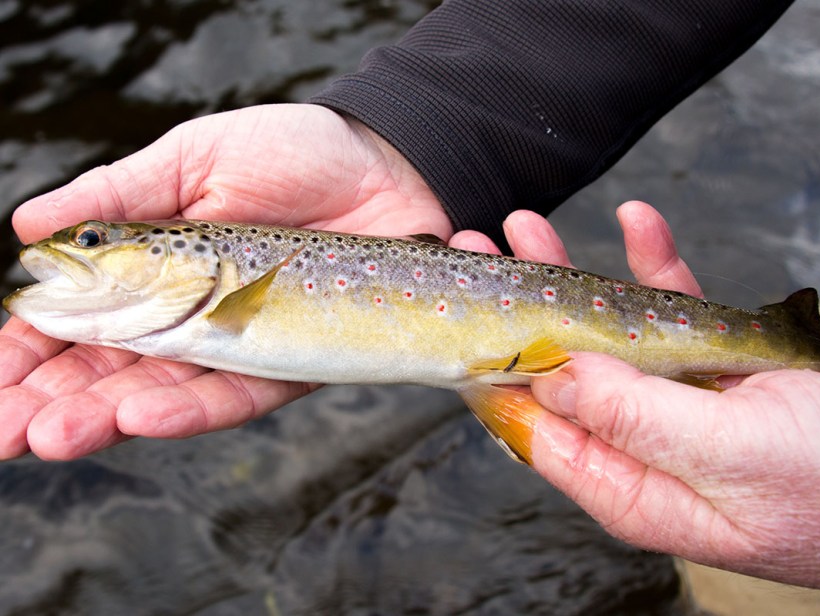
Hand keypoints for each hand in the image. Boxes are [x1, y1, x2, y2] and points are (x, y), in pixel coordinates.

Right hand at [0, 103, 450, 459]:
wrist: (384, 164)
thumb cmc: (290, 153)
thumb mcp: (193, 159)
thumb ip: (119, 197)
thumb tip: (25, 229)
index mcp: (155, 269)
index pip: (79, 320)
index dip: (30, 353)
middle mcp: (191, 314)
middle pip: (111, 371)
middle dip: (53, 403)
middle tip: (5, 434)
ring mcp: (240, 342)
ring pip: (164, 392)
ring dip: (106, 417)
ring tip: (53, 435)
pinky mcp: (292, 358)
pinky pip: (239, 393)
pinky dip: (190, 408)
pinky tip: (137, 416)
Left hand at [453, 202, 819, 606]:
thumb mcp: (733, 454)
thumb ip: (636, 416)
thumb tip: (550, 374)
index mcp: (633, 487)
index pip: (536, 428)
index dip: (491, 368)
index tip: (460, 310)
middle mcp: (646, 448)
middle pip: (563, 372)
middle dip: (519, 309)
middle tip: (481, 248)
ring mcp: (682, 408)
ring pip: (610, 336)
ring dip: (573, 278)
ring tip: (530, 227)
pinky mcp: (722, 374)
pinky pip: (676, 314)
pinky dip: (656, 268)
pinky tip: (635, 224)